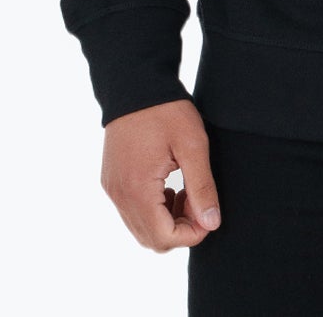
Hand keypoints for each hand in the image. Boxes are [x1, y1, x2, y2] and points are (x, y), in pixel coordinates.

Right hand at [100, 99, 221, 251]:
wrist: (135, 82)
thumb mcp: (193, 145)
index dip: (192, 233)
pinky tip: (169, 185)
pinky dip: (153, 209)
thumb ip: (202, 187)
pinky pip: (132, 211)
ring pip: (141, 228)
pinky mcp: (111, 180)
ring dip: (167, 220)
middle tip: (198, 200)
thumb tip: (211, 223)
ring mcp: (112, 189)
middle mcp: (119, 195)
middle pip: (151, 239)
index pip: (164, 238)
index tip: (208, 211)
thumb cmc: (165, 111)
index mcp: (138, 189)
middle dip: (180, 229)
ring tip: (185, 191)